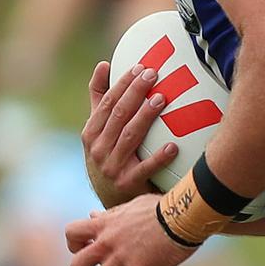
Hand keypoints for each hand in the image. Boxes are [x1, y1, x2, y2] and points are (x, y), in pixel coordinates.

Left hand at [66, 193, 196, 265]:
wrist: (183, 215)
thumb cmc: (163, 207)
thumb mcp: (131, 205)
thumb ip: (110, 214)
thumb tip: (93, 215)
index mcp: (105, 224)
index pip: (72, 233)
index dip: (74, 245)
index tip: (85, 250)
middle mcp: (107, 242)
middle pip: (76, 265)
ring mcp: (120, 258)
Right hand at [82, 61, 178, 205]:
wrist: (112, 200)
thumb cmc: (109, 155)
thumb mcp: (98, 130)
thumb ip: (99, 98)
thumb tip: (103, 65)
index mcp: (91, 133)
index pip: (107, 102)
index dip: (122, 83)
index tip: (140, 67)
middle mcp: (98, 149)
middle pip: (118, 115)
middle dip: (135, 92)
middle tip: (153, 74)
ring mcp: (112, 167)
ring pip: (130, 136)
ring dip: (145, 116)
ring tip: (161, 99)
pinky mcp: (128, 184)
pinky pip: (146, 168)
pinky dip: (159, 157)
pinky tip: (174, 146)